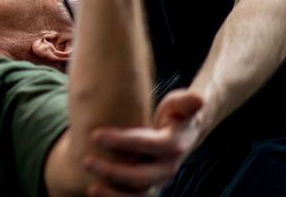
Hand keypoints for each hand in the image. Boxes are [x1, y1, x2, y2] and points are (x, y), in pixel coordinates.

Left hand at [83, 90, 203, 195]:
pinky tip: (95, 192)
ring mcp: (158, 181)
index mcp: (173, 145)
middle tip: (86, 161)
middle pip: (140, 177)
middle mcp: (167, 168)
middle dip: (112, 171)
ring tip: (90, 187)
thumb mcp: (180, 105)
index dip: (121, 141)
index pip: (146, 145)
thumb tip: (199, 99)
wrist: (182, 134)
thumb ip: (186, 102)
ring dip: (114, 195)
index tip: (95, 134)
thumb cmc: (176, 114)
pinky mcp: (149, 188)